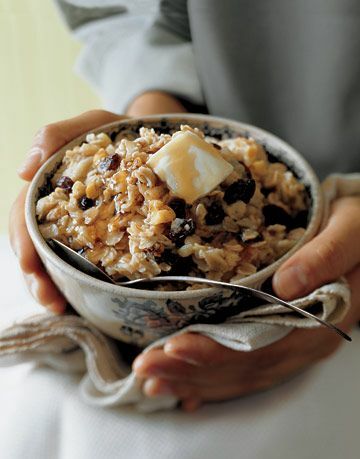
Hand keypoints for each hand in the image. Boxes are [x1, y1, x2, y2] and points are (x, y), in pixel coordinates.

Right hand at [10, 110, 123, 312]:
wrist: (155, 143)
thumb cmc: (119, 133)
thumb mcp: (92, 125)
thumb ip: (57, 136)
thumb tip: (21, 170)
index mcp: (51, 186)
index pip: (25, 216)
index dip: (24, 243)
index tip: (31, 268)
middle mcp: (62, 209)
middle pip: (36, 245)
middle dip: (38, 275)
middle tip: (53, 301)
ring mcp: (81, 225)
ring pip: (56, 259)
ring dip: (55, 285)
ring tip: (64, 308)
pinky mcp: (104, 235)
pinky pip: (87, 261)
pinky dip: (80, 281)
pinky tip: (84, 299)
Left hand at [133, 197, 359, 410]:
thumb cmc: (356, 227)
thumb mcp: (350, 230)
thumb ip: (326, 255)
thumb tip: (286, 283)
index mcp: (321, 317)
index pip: (261, 343)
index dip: (216, 350)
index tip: (173, 348)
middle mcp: (306, 340)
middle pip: (243, 364)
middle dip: (191, 368)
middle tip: (146, 368)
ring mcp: (294, 345)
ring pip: (241, 373)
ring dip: (195, 378)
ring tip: (153, 379)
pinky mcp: (283, 340)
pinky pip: (248, 370)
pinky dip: (214, 381)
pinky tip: (186, 389)